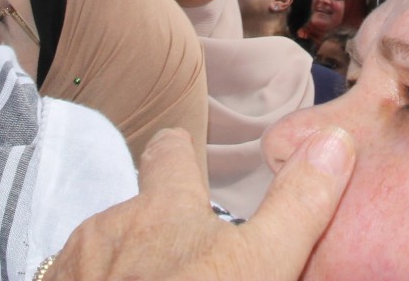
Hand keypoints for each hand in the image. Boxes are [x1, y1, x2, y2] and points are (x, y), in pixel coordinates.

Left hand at [48, 126, 353, 280]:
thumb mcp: (263, 264)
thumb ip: (297, 206)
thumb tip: (336, 140)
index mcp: (163, 206)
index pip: (169, 154)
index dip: (179, 153)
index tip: (182, 150)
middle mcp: (109, 225)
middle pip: (137, 213)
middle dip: (158, 231)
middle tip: (187, 262)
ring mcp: (73, 267)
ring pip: (104, 255)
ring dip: (126, 268)